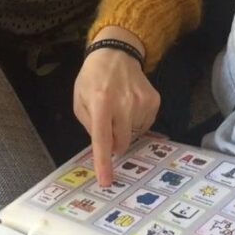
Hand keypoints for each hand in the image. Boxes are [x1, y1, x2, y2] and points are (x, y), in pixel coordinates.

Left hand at [74, 27, 159, 185]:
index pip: (102, 138)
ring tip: (119, 108)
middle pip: (121, 142)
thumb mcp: (80, 99)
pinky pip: (145, 125)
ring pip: (134, 134)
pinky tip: (130, 106)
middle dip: (114, 142)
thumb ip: (89, 124)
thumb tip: (104, 146)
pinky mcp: (154, 101)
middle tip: (108, 126)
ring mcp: (142, 102)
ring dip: (125, 129)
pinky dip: (136, 122)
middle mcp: (123, 103)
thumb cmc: (93, 78)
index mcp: (100, 102)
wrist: (116, 54)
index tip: (106, 181)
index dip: (103, 162)